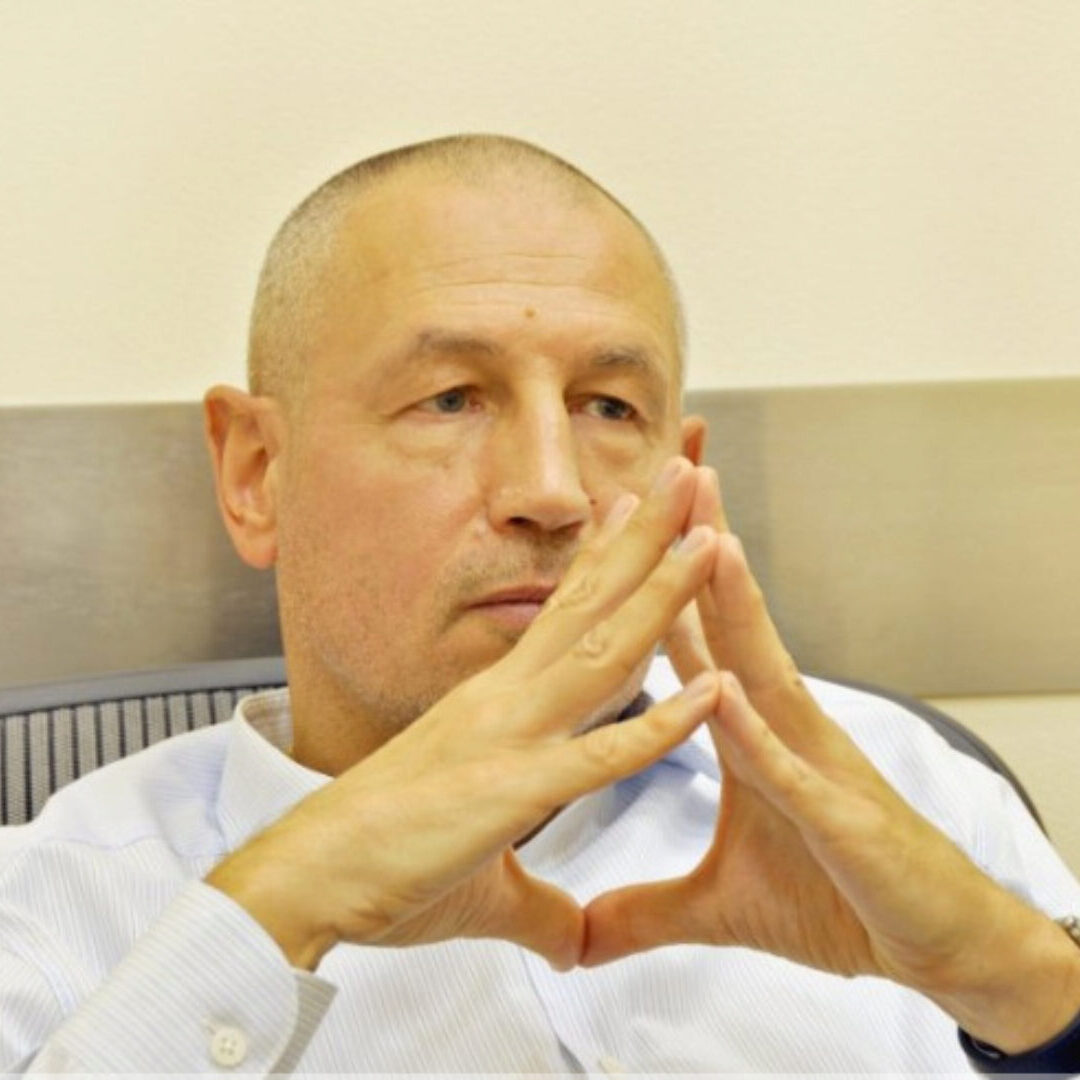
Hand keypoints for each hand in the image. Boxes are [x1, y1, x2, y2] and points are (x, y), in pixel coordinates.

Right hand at [207, 458, 724, 972]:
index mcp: (499, 704)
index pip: (565, 616)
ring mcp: (512, 736)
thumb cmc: (384, 864)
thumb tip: (576, 941)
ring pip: (602, 652)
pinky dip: (660, 724)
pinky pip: (602, 754)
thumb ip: (542, 904)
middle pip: (592, 605)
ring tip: (708, 537)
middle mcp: (507, 700)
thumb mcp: (487, 882)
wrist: (308, 879)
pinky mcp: (513, 790)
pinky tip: (712, 690)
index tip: (639, 513)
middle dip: (644, 539)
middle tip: (682, 477)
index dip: (608, 562)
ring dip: (661, 594)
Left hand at [583, 469, 1079, 1052]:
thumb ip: (647, 906)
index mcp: (743, 732)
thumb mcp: (718, 906)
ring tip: (709, 536)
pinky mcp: (837, 820)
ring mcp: (810, 764)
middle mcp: (776, 727)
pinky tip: (723, 692)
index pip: (692, 641)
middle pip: (727, 624)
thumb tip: (585, 930)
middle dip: (698, 547)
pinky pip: (788, 772)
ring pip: (764, 672)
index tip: (624, 521)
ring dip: (735, 607)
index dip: (654, 581)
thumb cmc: (832, 899)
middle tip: (670, 470)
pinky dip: (755, 734)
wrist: (929, 946)